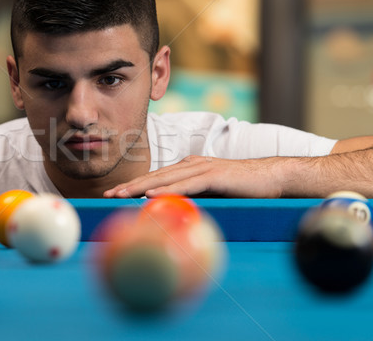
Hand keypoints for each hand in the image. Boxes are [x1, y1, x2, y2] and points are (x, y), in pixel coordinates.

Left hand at [103, 155, 284, 197]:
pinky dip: (166, 189)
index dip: (134, 185)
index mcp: (188, 168)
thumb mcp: (211, 195)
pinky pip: (185, 184)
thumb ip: (193, 199)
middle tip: (108, 195)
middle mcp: (191, 164)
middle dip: (130, 185)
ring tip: (121, 195)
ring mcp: (201, 167)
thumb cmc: (241, 189)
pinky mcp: (213, 175)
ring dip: (141, 186)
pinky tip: (151, 195)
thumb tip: (172, 214)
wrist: (272, 179)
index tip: (114, 194)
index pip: (156, 177)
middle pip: (154, 175)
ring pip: (165, 177)